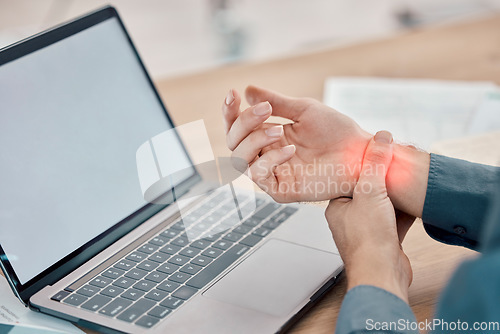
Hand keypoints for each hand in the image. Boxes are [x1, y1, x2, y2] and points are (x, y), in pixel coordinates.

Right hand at [222, 85, 370, 201]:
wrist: (360, 153)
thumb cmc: (337, 132)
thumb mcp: (304, 110)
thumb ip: (275, 102)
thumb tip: (248, 91)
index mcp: (268, 136)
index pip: (237, 127)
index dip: (230, 111)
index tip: (233, 94)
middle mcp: (266, 155)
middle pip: (233, 142)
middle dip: (243, 123)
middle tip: (264, 110)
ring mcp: (273, 173)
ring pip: (240, 160)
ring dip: (254, 140)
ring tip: (279, 131)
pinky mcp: (281, 190)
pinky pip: (259, 176)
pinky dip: (269, 160)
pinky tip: (289, 149)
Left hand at [325, 131, 413, 301]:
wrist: (382, 274)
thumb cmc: (368, 239)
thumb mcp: (371, 191)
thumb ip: (375, 163)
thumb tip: (381, 137)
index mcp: (337, 206)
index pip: (349, 179)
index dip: (365, 166)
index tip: (379, 154)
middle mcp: (350, 218)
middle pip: (368, 191)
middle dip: (383, 180)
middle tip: (397, 166)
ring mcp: (368, 230)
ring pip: (384, 205)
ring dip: (396, 195)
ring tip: (407, 180)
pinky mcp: (385, 240)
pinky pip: (396, 219)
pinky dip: (405, 211)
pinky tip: (414, 202)